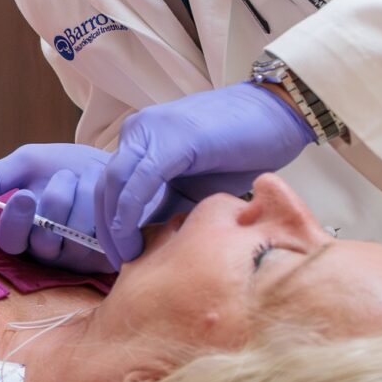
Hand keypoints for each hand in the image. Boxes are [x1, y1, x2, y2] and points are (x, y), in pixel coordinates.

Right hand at [0, 144, 112, 273]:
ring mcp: (77, 257)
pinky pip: (101, 239)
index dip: (15, 222)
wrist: (111, 165)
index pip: (10, 242)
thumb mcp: (27, 163)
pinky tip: (104, 193)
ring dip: (82, 199)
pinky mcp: (105, 257)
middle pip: (43, 242)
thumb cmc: (65, 166)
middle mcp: (48, 251)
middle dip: (56, 201)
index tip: (24, 194)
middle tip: (65, 176)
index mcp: (24, 232)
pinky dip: (103, 208)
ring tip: (87, 179)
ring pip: (73, 238)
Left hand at [94, 82, 313, 266]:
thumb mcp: (194, 188)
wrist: (275, 117)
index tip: (121, 257)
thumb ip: (168, 208)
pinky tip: (138, 240)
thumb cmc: (239, 151)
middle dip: (107, 232)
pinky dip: (132, 213)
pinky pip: (140, 181)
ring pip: (114, 184)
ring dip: (116, 227)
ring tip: (130, 258)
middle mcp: (138, 132)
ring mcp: (151, 132)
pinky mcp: (171, 140)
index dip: (110, 227)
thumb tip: (147, 244)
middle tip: (121, 265)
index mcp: (141, 142)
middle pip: (106, 188)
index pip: (110, 188)